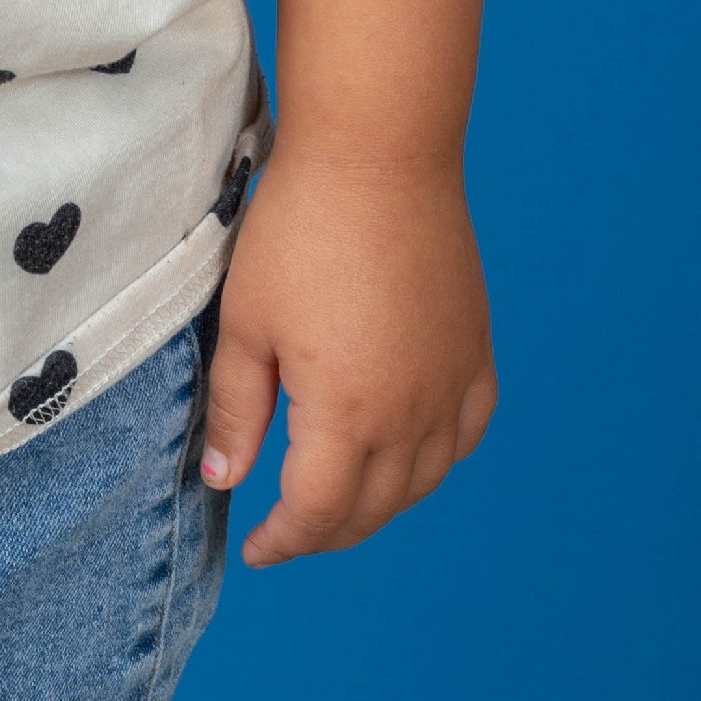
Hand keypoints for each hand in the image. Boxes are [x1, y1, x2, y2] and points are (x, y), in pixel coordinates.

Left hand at [199, 147, 496, 565]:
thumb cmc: (300, 227)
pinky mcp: (474, 348)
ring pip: (424, 479)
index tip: (257, 547)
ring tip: (340, 498)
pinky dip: (438, 458)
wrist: (378, 153)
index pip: (318, 513)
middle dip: (326, 531)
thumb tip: (227, 480)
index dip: (284, 540)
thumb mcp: (247, 321)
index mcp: (347, 413)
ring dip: (380, 503)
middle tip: (290, 529)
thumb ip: (236, 409)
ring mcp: (451, 382)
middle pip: (372, 508)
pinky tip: (413, 453)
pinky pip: (466, 430)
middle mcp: (411, 413)